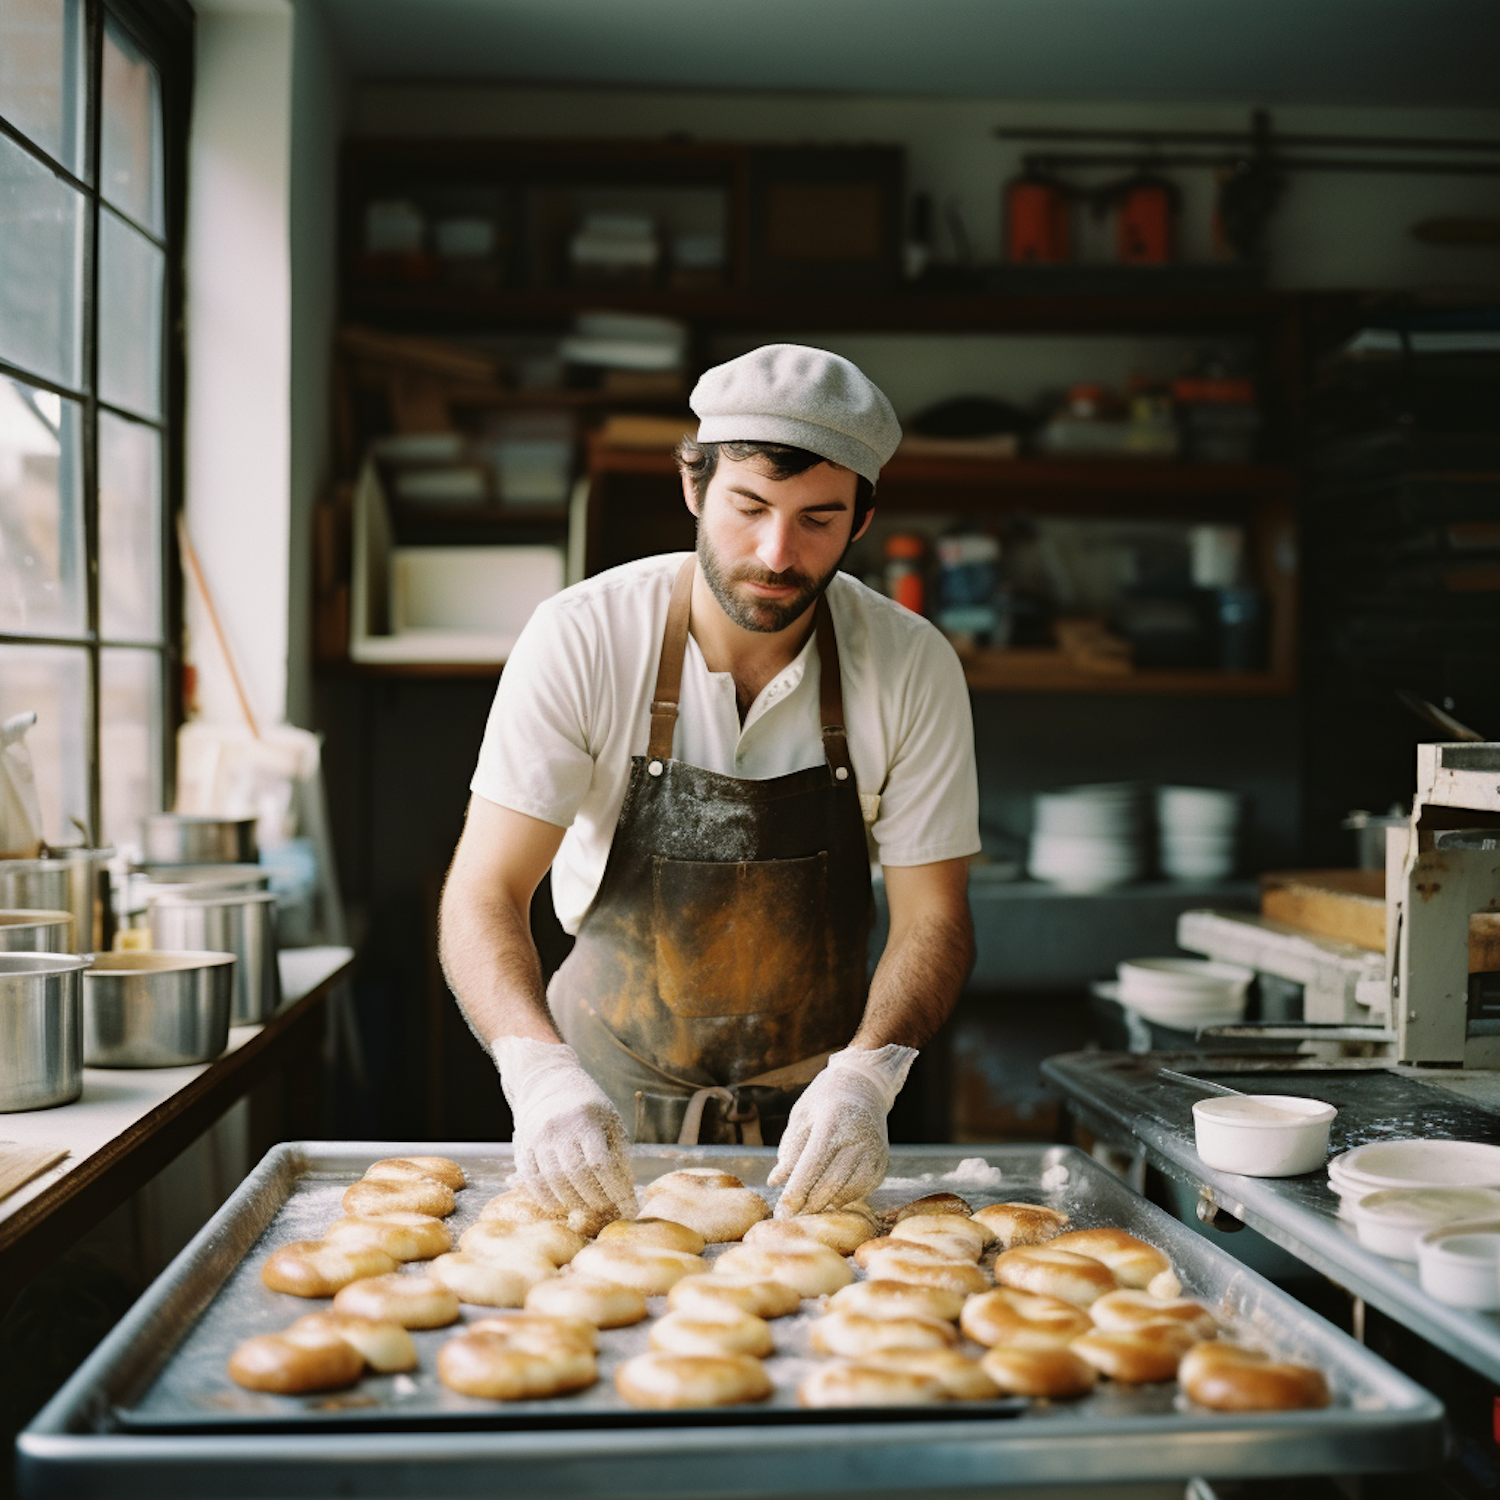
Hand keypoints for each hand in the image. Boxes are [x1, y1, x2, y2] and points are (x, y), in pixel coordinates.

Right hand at [492, 1037, 636, 1220]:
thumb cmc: (587, 1105)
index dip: (616, 1191)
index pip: (602, 1163)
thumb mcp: (609, 1119)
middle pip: (577, 1175)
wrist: (546, 1080)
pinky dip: (547, 1199)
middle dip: (595, 1200)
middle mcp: (559, 1128)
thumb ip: (618, 1153)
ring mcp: (537, 1138)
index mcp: (586, 1118)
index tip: (628, 1208)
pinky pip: (532, 1181)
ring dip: (572, 1202)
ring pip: (553, 1181)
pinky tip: (562, 1204)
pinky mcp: (522, 1147)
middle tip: (606, 1210)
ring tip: (587, 1208)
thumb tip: (626, 1194)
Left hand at [768, 1045, 917, 1216]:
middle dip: (806, 1205)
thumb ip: (791, 1149)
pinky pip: (861, 1190)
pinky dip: (842, 1197)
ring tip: (805, 1210)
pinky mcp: (882, 1162)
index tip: (781, 1213)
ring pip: (846, 1192)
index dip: (795, 1193)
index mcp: (834, 1121)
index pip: (812, 1166)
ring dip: (823, 1204)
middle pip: (829, 1184)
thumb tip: (775, 1182)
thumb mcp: (802, 1115)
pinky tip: (827, 1198)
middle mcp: (859, 1137)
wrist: (865, 1082)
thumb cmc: (826, 1097)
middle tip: (788, 1218)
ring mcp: (874, 1151)